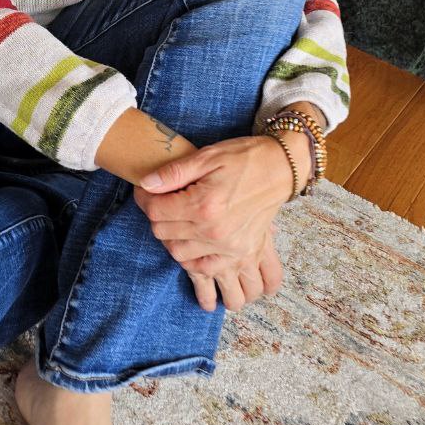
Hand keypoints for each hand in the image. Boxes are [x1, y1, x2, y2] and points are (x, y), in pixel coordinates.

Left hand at [134, 136, 291, 310]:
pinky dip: (192, 258)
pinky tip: (192, 240)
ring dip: (171, 238)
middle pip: (163, 233)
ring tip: (176, 219)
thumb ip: (174, 172)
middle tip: (161, 201)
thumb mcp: (207, 156)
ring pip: (178, 254)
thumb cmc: (243, 158)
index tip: (145, 190)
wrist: (280, 169)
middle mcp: (213, 230)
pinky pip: (203, 268)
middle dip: (156, 216)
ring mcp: (227, 246)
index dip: (144, 198)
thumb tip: (146, 184)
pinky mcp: (238, 253)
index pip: (156, 211)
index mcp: (203, 204)